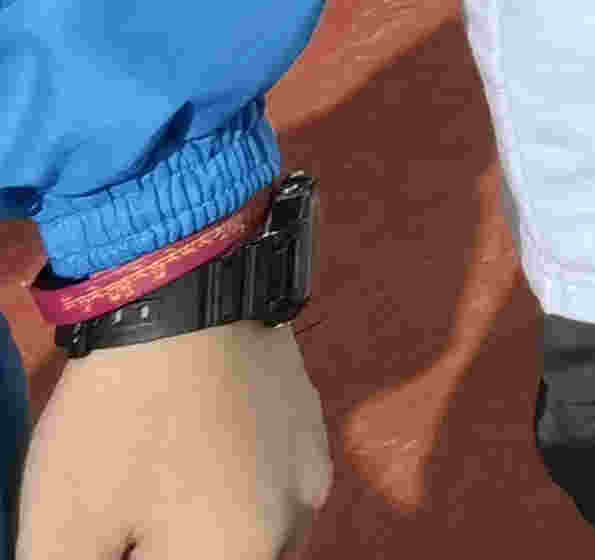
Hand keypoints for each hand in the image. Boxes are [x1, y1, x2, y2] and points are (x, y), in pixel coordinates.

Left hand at [19, 318, 329, 559]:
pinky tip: (183, 449)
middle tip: (112, 505)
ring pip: (236, 533)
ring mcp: (311, 472)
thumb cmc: (122, 413)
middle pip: (206, 558)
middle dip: (154, 544)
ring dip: (188, 527)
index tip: (95, 527)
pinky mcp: (311, 428)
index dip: (116, 553)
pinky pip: (261, 488)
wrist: (190, 283)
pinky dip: (221, 487)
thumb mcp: (61, 526)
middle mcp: (296, 524)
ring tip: (143, 479)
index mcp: (244, 557)